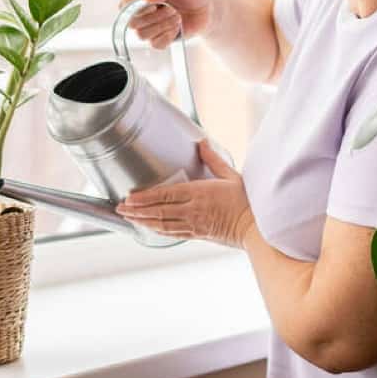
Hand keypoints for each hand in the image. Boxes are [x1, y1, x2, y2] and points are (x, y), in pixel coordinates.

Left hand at [116, 140, 255, 247]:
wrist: (256, 228)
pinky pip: (172, 233)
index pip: (165, 195)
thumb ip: (213, 159)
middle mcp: (192, 210)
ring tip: (127, 217)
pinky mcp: (197, 235)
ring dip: (142, 221)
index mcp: (199, 193)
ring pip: (161, 224)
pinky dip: (156, 230)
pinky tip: (147, 227)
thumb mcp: (231, 175)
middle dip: (136, 210)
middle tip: (120, 208)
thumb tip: (201, 142)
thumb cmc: (246, 201)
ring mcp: (193, 225)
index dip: (144, 197)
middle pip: (158, 211)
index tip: (130, 197)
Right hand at [120, 0, 213, 48]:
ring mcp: (152, 26)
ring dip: (162, 26)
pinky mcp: (161, 38)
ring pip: (142, 35)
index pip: (125, 3)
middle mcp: (144, 11)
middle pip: (132, 23)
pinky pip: (155, 44)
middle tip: (171, 9)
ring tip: (177, 17)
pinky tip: (177, 28)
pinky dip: (168, 36)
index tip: (153, 4)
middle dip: (154, 17)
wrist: (210, 7)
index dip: (134, 7)